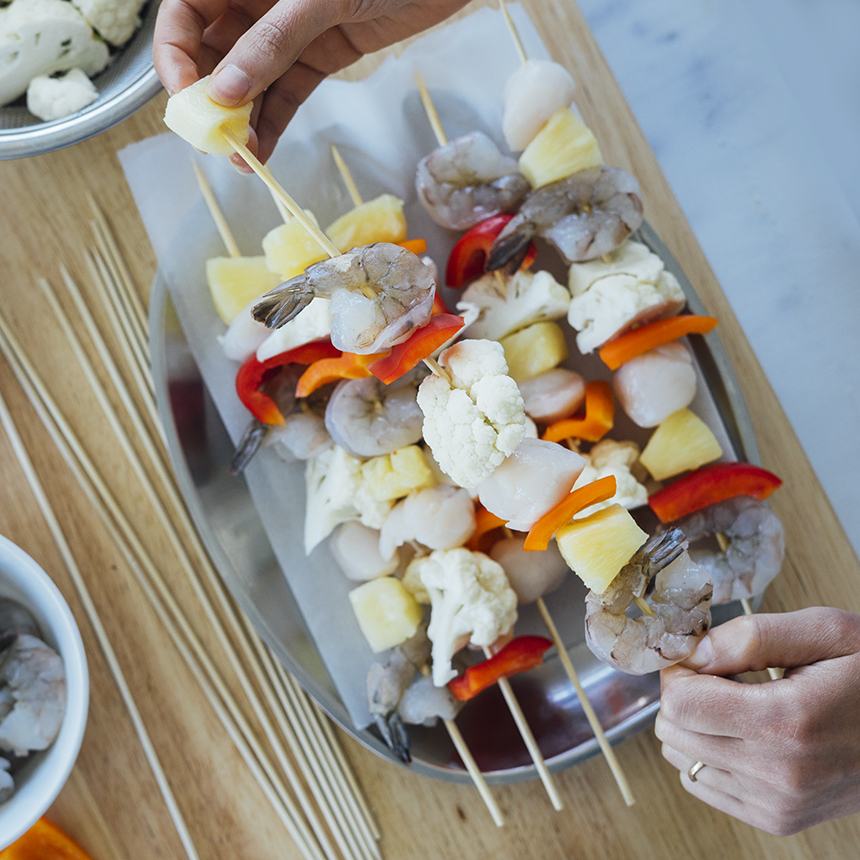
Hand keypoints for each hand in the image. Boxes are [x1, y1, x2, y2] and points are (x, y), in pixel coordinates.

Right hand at [153, 0, 470, 165]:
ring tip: (242, 157)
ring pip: (250, 82)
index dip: (175, 56)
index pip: (184, 14)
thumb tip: (226, 90)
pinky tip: (263, 151)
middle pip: (213, 54)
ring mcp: (288, 31)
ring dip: (242, 121)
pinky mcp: (319, 55)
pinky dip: (273, 123)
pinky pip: (286, 94)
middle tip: (216, 139)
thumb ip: (273, 41)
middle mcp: (258, 1)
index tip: (185, 99)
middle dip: (210, 100)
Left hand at [655, 607, 859, 834]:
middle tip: (718, 676)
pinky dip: (708, 756)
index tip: (699, 657)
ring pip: (683, 760)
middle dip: (684, 696)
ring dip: (694, 726)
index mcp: (787, 722)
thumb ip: (752, 636)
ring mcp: (779, 803)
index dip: (680, 672)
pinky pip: (704, 786)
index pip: (680, 704)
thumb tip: (693, 652)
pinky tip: (741, 733)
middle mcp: (780, 773)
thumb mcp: (825, 632)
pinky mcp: (779, 819)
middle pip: (674, 732)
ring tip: (734, 703)